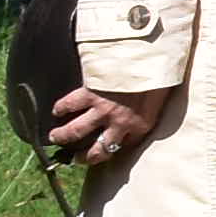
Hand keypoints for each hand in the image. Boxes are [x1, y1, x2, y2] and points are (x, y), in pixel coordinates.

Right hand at [45, 81, 180, 162]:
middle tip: (75, 158)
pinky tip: (57, 110)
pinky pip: (69, 105)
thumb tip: (142, 111)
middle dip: (83, 157)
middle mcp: (119, 123)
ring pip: (75, 131)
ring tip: (54, 137)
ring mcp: (103, 110)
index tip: (102, 154)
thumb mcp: (161, 100)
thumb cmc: (159, 75)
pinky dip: (61, 108)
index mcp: (140, 126)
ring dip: (62, 136)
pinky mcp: (90, 94)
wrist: (151, 58)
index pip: (123, 149)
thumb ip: (148, 110)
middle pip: (97, 150)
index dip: (111, 153)